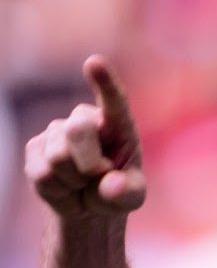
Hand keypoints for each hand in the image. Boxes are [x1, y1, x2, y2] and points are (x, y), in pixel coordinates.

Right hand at [25, 55, 145, 217]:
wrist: (88, 205)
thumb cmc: (117, 191)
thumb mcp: (132, 197)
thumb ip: (127, 192)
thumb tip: (112, 187)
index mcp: (118, 124)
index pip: (113, 100)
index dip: (104, 81)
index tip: (94, 62)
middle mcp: (85, 120)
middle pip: (77, 131)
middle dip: (90, 164)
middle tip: (99, 178)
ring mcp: (56, 132)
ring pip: (58, 158)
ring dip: (74, 182)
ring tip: (82, 183)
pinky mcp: (34, 149)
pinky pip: (43, 175)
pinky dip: (58, 190)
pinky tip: (65, 187)